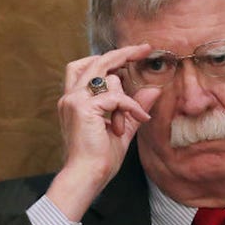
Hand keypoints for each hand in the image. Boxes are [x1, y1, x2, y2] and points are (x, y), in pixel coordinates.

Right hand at [45, 45, 161, 220]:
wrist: (86, 176)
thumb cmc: (99, 158)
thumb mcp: (122, 128)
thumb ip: (134, 108)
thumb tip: (154, 90)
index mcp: (74, 100)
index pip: (87, 67)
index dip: (109, 58)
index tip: (133, 53)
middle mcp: (70, 96)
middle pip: (96, 61)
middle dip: (122, 53)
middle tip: (144, 48)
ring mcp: (74, 100)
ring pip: (108, 77)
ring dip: (126, 99)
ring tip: (130, 123)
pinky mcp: (83, 107)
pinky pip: (116, 96)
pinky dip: (130, 107)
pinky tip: (138, 121)